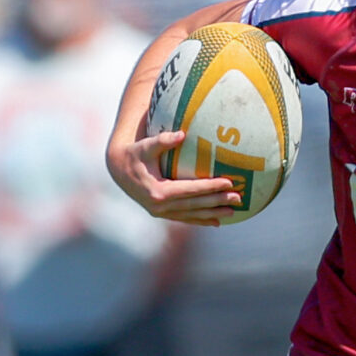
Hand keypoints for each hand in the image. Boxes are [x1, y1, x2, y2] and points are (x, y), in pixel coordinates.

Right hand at [108, 113, 240, 226]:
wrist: (118, 170)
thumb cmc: (134, 154)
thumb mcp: (146, 146)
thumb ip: (162, 141)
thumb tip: (181, 134)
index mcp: (158, 191)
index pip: (190, 190)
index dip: (210, 186)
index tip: (229, 183)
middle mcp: (159, 206)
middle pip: (194, 205)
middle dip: (217, 202)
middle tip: (238, 198)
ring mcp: (160, 212)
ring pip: (191, 214)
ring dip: (212, 214)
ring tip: (232, 212)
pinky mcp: (161, 213)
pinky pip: (184, 218)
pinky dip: (200, 220)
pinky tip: (216, 221)